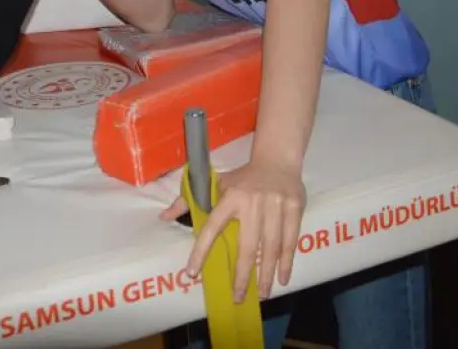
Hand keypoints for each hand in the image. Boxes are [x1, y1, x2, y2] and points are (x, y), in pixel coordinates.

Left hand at [160, 160, 305, 301]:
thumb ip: (188, 200)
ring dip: (266, 274)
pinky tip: (283, 278)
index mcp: (230, 197)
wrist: (277, 159)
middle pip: (246, 246)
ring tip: (262, 294)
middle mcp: (252, 203)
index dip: (201, 251)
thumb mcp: (216, 183)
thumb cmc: (243, 178)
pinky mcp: (295, 208)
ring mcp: (275, 206)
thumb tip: (163, 217)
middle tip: (238, 297)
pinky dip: (286, 261)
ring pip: (270, 247)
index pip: (212, 227)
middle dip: (242, 275)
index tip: (192, 273)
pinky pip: (290, 240)